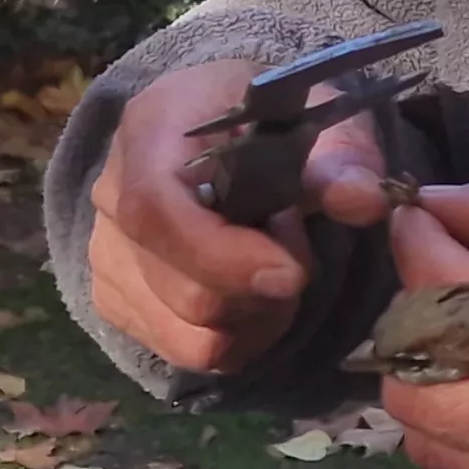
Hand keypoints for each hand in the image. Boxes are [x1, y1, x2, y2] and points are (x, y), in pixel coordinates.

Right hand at [85, 56, 392, 371]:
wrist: (215, 134)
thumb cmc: (264, 121)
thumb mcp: (313, 117)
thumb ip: (341, 157)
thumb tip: (364, 200)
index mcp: (150, 129)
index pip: (155, 209)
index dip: (221, 256)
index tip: (290, 274)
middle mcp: (110, 193)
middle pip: (180, 288)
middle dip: (260, 290)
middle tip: (295, 246)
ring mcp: (105, 251)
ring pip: (184, 332)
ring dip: (252, 319)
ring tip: (272, 267)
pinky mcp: (114, 297)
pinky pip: (180, 350)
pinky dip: (233, 339)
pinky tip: (250, 296)